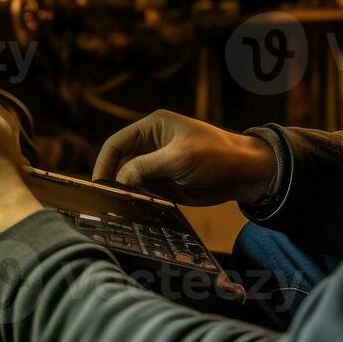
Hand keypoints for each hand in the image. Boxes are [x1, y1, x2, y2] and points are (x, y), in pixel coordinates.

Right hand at [93, 110, 275, 205]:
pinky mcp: (164, 185)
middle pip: (119, 163)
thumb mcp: (180, 157)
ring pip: (129, 181)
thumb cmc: (216, 156)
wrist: (245, 174)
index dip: (104, 163)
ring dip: (124, 194)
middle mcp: (150, 146)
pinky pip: (142, 193)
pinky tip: (134, 213)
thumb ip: (146, 167)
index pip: (117, 143)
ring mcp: (156, 166)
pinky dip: (136, 202)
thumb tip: (118, 180)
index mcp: (152, 128)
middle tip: (105, 202)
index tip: (98, 185)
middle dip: (112, 181)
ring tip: (118, 210)